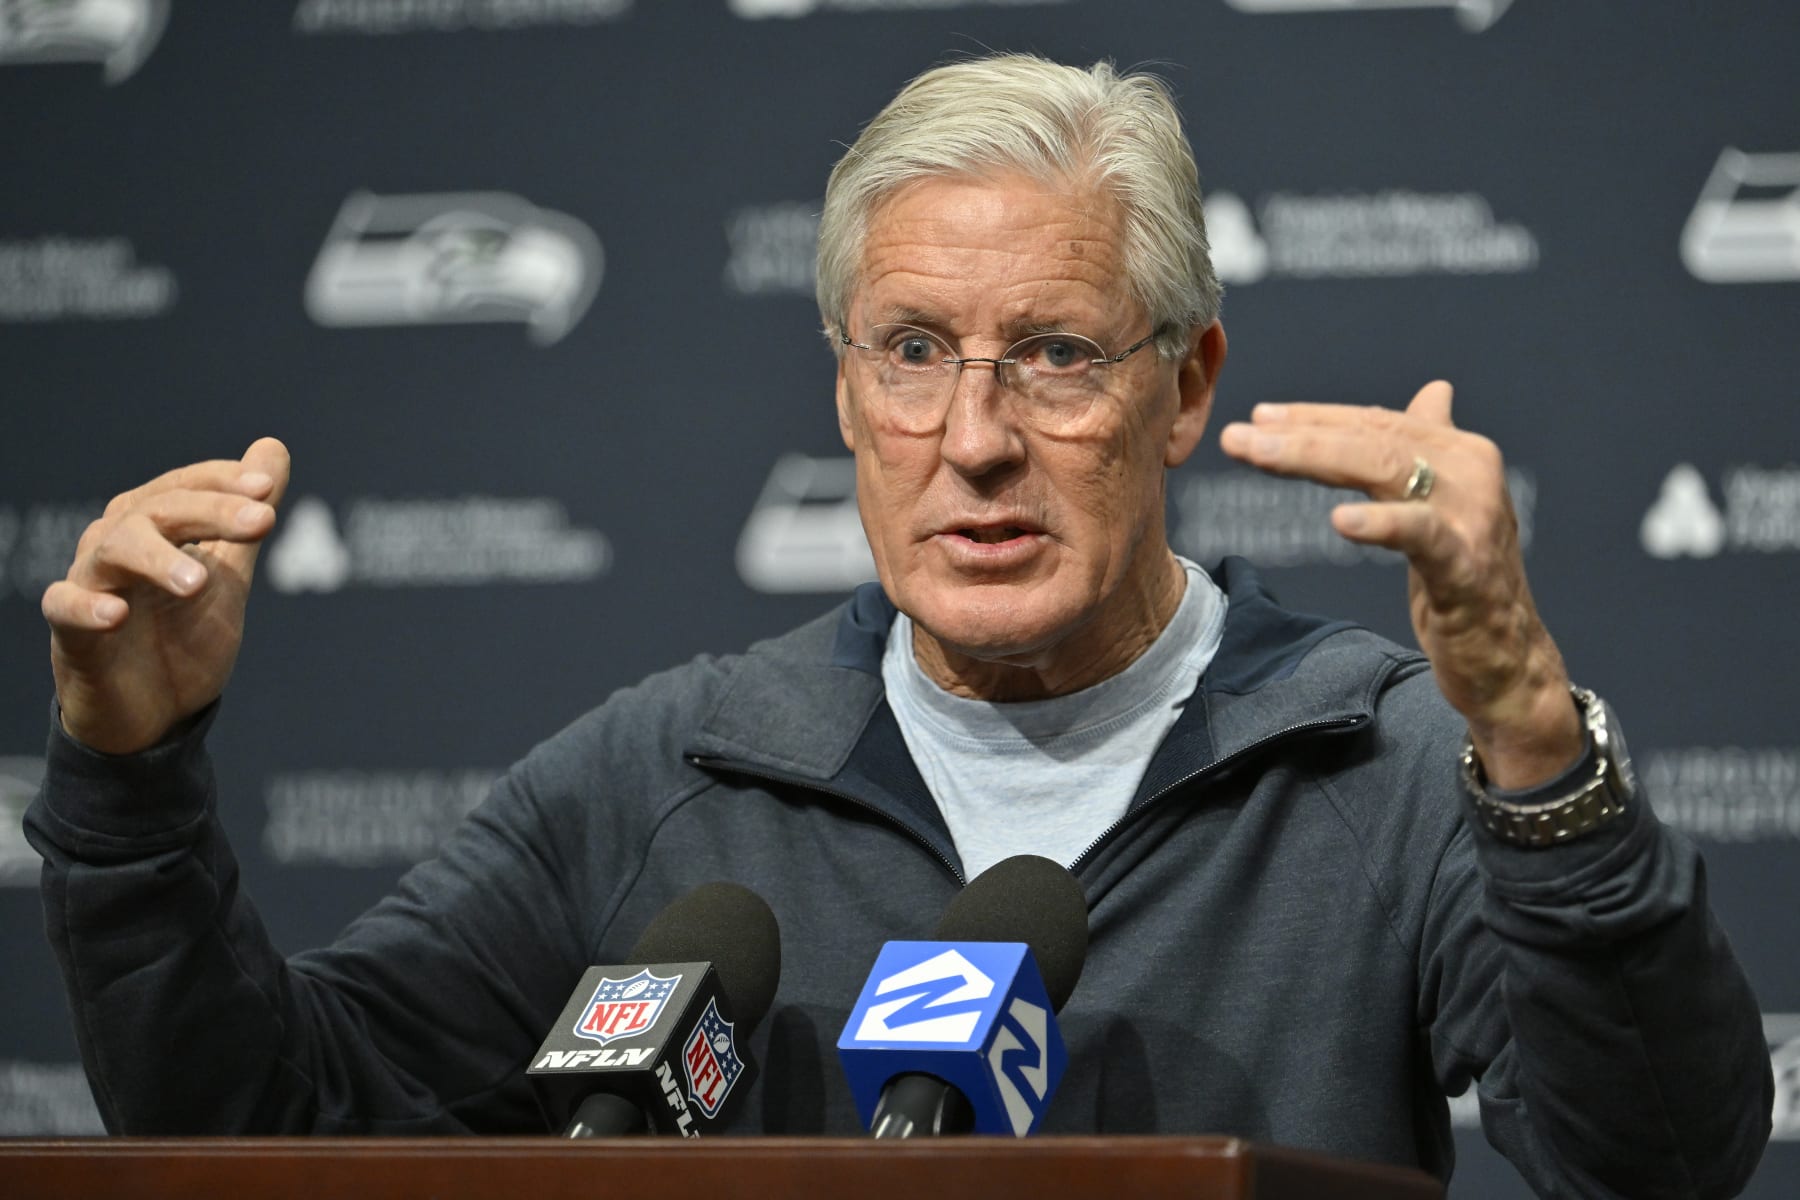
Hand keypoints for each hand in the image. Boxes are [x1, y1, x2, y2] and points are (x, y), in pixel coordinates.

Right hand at [42, 438, 290, 755]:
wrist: (155, 712)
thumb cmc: (183, 632)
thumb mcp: (228, 573)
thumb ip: (246, 516)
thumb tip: (274, 446)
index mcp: (155, 521)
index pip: (189, 486)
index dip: (226, 482)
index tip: (267, 488)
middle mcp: (118, 539)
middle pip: (160, 510)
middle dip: (213, 511)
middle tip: (263, 521)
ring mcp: (91, 581)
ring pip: (115, 548)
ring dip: (158, 558)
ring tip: (198, 581)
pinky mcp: (70, 630)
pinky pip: (65, 606)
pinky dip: (87, 606)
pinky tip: (116, 614)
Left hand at [1220, 383, 1579, 788]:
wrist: (1508, 659)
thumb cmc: (1466, 578)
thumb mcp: (1444, 506)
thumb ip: (1431, 449)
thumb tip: (1434, 391)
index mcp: (1459, 452)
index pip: (1375, 423)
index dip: (1314, 417)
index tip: (1256, 419)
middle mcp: (1470, 471)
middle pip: (1372, 439)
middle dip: (1300, 435)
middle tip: (1236, 437)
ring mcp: (1472, 517)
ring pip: (1386, 470)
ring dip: (1314, 458)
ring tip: (1260, 456)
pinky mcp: (1466, 567)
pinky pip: (1420, 535)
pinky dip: (1380, 524)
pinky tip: (1339, 520)